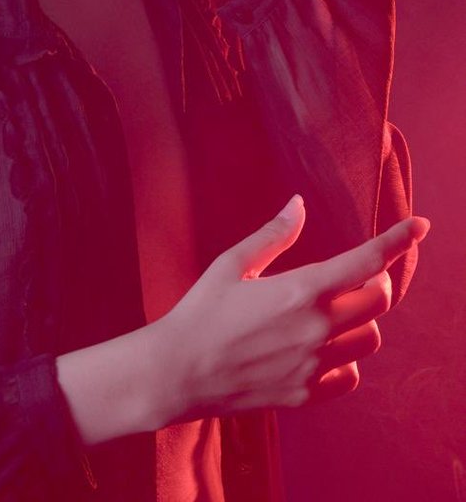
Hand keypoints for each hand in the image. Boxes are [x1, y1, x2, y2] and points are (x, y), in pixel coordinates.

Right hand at [144, 195, 429, 427]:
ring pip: (368, 340)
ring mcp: (314, 365)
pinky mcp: (306, 393)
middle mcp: (315, 329)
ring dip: (360, 322)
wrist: (178, 371)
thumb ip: (274, 234)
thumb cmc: (201, 311)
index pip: (366, 262)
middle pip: (378, 303)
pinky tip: (321, 348)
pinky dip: (345, 359)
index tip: (419, 226)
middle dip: (374, 283)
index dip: (397, 241)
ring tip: (332, 314)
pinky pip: (349, 375)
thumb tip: (298, 203)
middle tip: (355, 277)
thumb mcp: (232, 264)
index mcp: (300, 290)